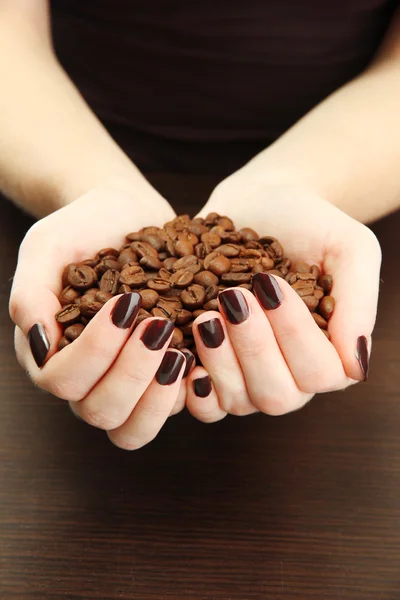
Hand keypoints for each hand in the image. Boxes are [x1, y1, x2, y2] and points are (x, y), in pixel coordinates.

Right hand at [9, 183, 190, 449]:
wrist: (125, 212)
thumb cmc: (81, 227)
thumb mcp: (48, 247)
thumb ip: (31, 293)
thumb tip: (40, 344)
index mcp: (51, 351)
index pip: (62, 380)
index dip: (94, 353)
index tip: (125, 305)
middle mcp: (87, 377)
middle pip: (100, 412)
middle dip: (131, 374)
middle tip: (159, 326)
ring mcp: (126, 381)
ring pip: (134, 428)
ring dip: (159, 396)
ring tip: (180, 351)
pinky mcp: (161, 374)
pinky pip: (172, 408)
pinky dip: (189, 392)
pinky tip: (203, 357)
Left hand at [185, 180, 380, 421]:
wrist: (259, 202)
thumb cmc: (309, 223)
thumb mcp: (349, 247)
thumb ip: (358, 302)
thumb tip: (356, 365)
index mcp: (330, 352)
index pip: (321, 373)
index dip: (295, 336)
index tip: (271, 285)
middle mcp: (292, 375)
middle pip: (278, 395)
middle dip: (254, 348)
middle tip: (233, 298)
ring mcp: (250, 378)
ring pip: (240, 401)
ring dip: (220, 361)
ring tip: (206, 315)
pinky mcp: (214, 370)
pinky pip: (205, 405)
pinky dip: (192, 388)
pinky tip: (182, 352)